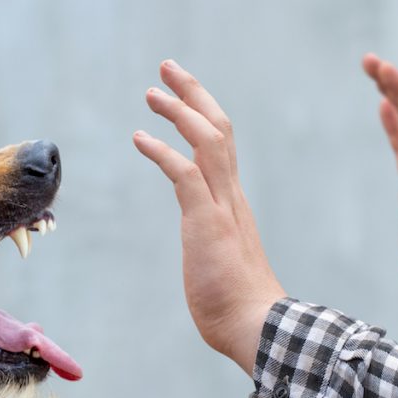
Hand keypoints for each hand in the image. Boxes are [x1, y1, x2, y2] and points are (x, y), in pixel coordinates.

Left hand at [133, 60, 285, 374]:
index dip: (202, 114)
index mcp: (233, 203)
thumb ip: (213, 247)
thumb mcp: (220, 264)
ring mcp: (222, 207)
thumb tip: (208, 256)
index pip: (222, 146)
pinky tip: (140, 137)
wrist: (258, 328)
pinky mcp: (207, 222)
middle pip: (219, 128)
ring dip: (179, 111)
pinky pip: (185, 174)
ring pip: (207, 140)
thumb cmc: (238, 307)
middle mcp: (231, 196)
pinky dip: (162, 151)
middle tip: (168, 69)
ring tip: (152, 92)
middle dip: (193, 94)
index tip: (182, 96)